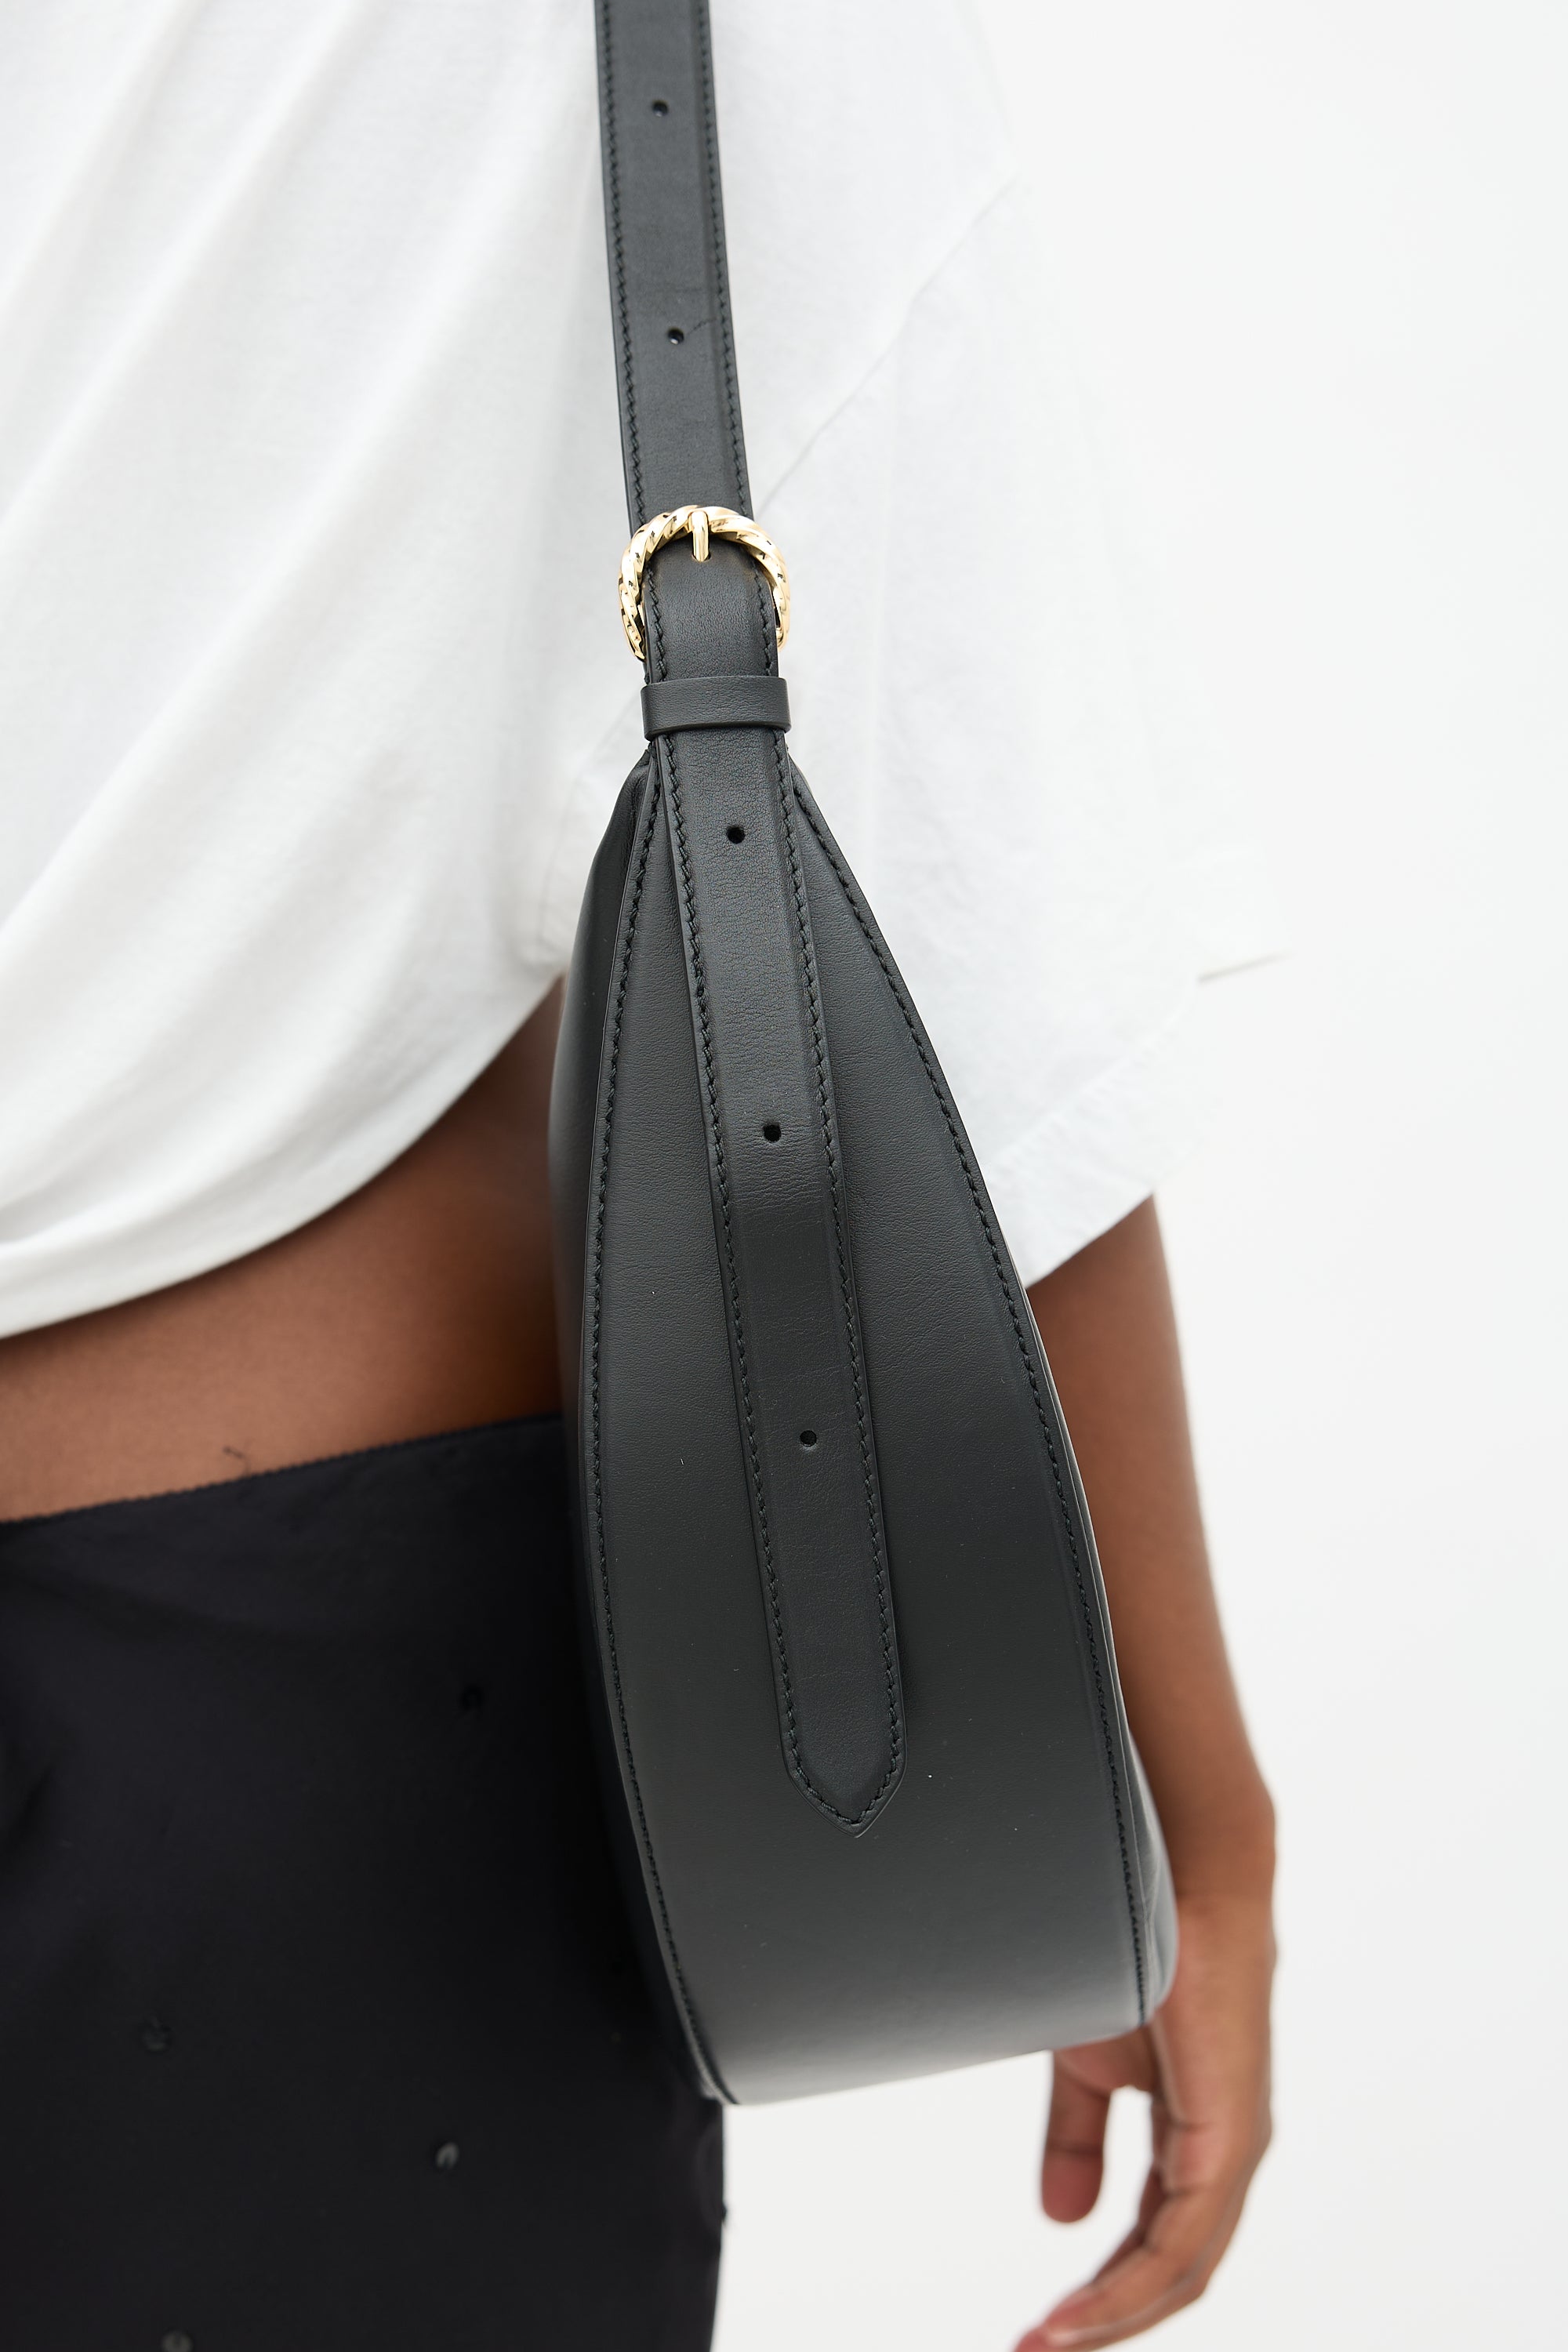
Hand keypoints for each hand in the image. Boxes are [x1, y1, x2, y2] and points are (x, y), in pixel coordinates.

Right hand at [1015, 1890, 1274, 2348]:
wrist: (1182, 1873)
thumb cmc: (1143, 1949)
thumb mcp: (1089, 2060)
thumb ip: (1079, 2134)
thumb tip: (1063, 2217)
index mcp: (1194, 2139)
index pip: (1152, 2244)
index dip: (1098, 2294)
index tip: (1036, 2329)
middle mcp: (1224, 2155)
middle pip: (1169, 2274)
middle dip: (1101, 2322)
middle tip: (1032, 2351)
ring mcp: (1234, 2150)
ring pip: (1180, 2271)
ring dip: (1110, 2317)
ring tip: (1046, 2343)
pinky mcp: (1231, 2137)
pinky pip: (1185, 2243)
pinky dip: (1130, 2287)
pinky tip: (1079, 2309)